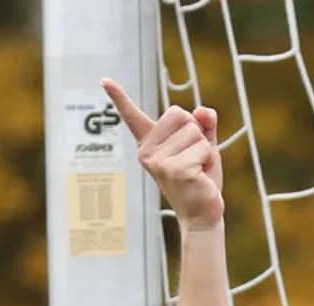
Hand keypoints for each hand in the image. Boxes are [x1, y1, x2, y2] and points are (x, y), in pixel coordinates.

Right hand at [101, 78, 223, 231]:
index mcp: (150, 143)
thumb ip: (204, 124)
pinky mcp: (174, 170)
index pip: (132, 116)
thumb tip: (204, 110)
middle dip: (196, 133)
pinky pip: (203, 148)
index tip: (104, 80)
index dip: (119, 97)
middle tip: (194, 160)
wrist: (203, 216)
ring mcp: (159, 161)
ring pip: (195, 131)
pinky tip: (201, 178)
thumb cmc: (200, 182)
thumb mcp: (203, 147)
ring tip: (198, 171)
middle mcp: (148, 151)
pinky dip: (209, 160)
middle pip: (180, 113)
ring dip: (205, 150)